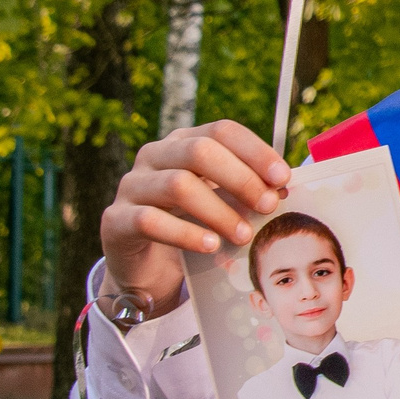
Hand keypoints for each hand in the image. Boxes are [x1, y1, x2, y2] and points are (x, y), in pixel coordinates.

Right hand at [101, 121, 292, 311]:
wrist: (145, 267)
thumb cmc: (190, 226)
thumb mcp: (221, 203)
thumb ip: (247, 190)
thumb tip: (284, 187)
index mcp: (183, 143)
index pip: (222, 131)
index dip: (255, 151)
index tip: (283, 178)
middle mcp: (154, 156)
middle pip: (199, 151)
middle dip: (240, 178)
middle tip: (267, 206)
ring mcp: (132, 186)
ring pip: (177, 185)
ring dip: (218, 211)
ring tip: (244, 235)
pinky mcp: (115, 220)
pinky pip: (150, 220)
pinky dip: (186, 234)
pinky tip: (211, 246)